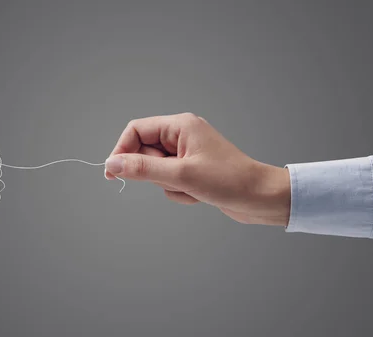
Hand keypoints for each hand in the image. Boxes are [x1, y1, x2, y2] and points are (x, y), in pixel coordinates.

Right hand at [105, 112, 290, 225]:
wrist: (260, 198)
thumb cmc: (229, 181)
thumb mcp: (181, 175)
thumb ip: (143, 169)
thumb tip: (112, 164)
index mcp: (180, 126)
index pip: (136, 131)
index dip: (121, 151)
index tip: (113, 173)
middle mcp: (181, 135)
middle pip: (144, 152)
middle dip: (155, 174)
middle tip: (174, 181)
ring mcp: (186, 153)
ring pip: (156, 171)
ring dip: (169, 186)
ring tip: (192, 189)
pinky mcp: (191, 170)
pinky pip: (169, 181)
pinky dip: (179, 192)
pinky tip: (198, 194)